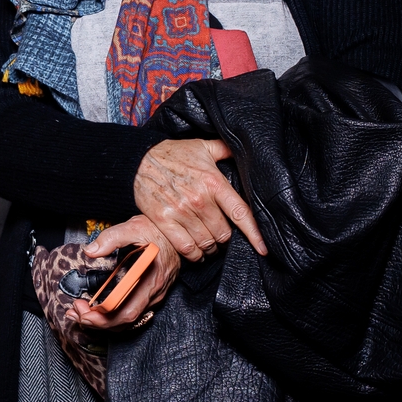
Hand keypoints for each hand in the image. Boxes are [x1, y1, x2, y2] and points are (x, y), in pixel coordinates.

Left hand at [68, 216, 178, 329]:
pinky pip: (132, 312)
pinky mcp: (150, 296)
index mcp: (150, 278)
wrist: (179, 234)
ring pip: (128, 320)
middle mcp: (153, 292)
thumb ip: (111, 238)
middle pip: (125, 319)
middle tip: (75, 313)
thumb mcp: (134, 227)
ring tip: (80, 313)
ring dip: (103, 321)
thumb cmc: (157, 231)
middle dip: (97, 322)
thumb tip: (90, 251)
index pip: (125, 308)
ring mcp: (153, 296)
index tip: (81, 308)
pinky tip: (97, 310)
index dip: (102, 315)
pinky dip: (112, 316)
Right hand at [134, 139, 265, 260]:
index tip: (264, 248)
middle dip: (225, 239)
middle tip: (221, 236)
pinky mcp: (164, 221)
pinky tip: (196, 251)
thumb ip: (225, 151)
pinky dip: (194, 254)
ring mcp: (181, 212)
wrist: (137, 160)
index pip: (240, 213)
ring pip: (206, 243)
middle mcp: (200, 199)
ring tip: (209, 245)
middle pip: (223, 234)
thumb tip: (245, 150)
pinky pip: (186, 248)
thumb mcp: (202, 147)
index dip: (255, 234)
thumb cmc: (172, 154)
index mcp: (213, 182)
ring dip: (210, 248)